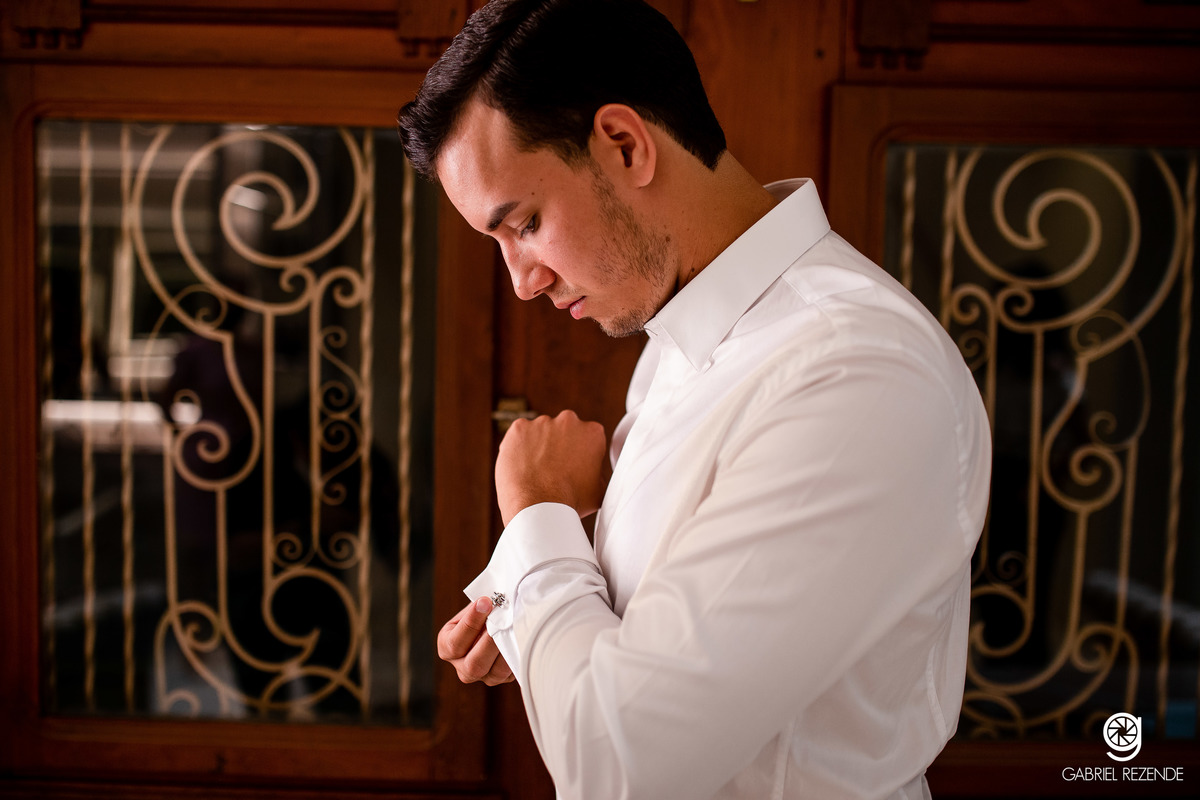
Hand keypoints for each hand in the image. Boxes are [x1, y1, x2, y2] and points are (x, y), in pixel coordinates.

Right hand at [437, 596, 513, 684]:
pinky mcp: (503, 678)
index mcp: (447, 647)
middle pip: (473, 665)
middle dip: (490, 642)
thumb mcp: (475, 608)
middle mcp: (463, 667)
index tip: (485, 602)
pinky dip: (518, 655)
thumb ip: (481, 607)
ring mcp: (484, 676)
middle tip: (502, 621)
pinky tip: (521, 638)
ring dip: (507, 649)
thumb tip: (495, 602)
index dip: (471, 622)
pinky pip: (512, 671)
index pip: (455, 642)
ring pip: (496, 672)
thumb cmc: (482, 613)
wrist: (495, 623)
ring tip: (514, 628)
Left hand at [495, 410, 607, 525]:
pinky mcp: (519, 428)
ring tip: (535, 471)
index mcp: (592, 432)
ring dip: (538, 446)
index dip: (580, 453)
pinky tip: (521, 465)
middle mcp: (569, 420)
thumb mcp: (599, 490)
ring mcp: (542, 422)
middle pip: (563, 430)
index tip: (573, 466)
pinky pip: (518, 435)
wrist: (540, 507)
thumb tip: (596, 476)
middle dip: (559, 445)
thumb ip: (599, 474)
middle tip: (554, 468)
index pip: (586, 437)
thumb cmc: (571, 501)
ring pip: (540, 432)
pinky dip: (518, 447)